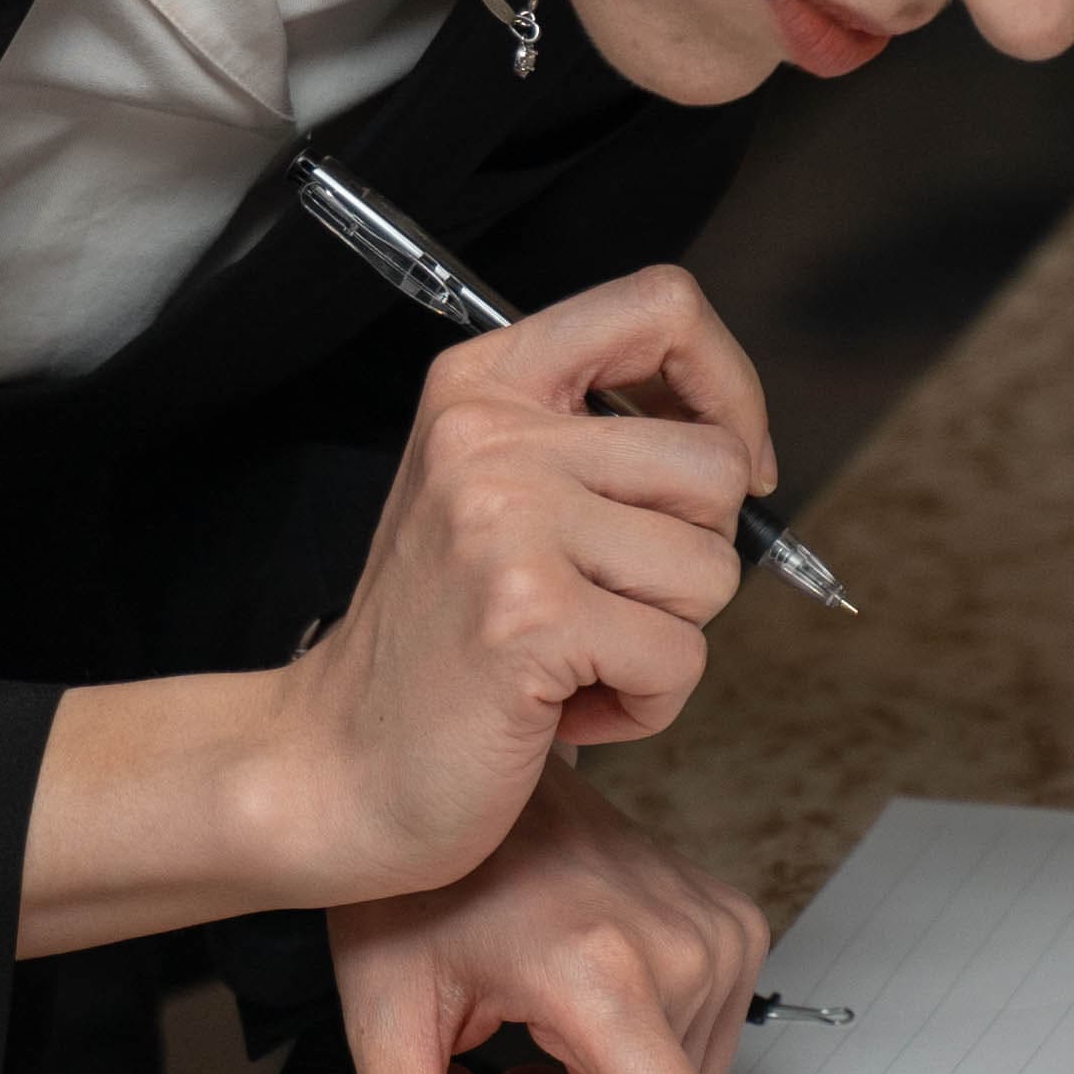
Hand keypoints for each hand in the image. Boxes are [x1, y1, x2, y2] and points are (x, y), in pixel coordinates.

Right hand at [19, 267, 781, 955]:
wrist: (336, 765)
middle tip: (605, 603)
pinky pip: (680, 658)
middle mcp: (488, 435)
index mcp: (482, 384)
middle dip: (693, 558)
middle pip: (713, 463)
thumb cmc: (434, 645)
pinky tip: (563, 706)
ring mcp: (505, 521)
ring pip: (712, 569)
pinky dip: (645, 707)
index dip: (730, 385)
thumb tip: (737, 441)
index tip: (731, 464)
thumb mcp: (493, 493)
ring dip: (667, 640)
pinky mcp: (529, 616)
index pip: (662, 308)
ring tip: (575, 658)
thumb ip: (593, 441)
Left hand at [330, 771, 888, 1073]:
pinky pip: (678, 1063)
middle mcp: (686, 953)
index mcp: (603, 974)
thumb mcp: (382, 1012)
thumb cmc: (412, 878)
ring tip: (496, 1040)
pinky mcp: (729, 932)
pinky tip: (544, 1017)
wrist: (453, 766)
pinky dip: (604, 1070)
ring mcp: (719, 937)